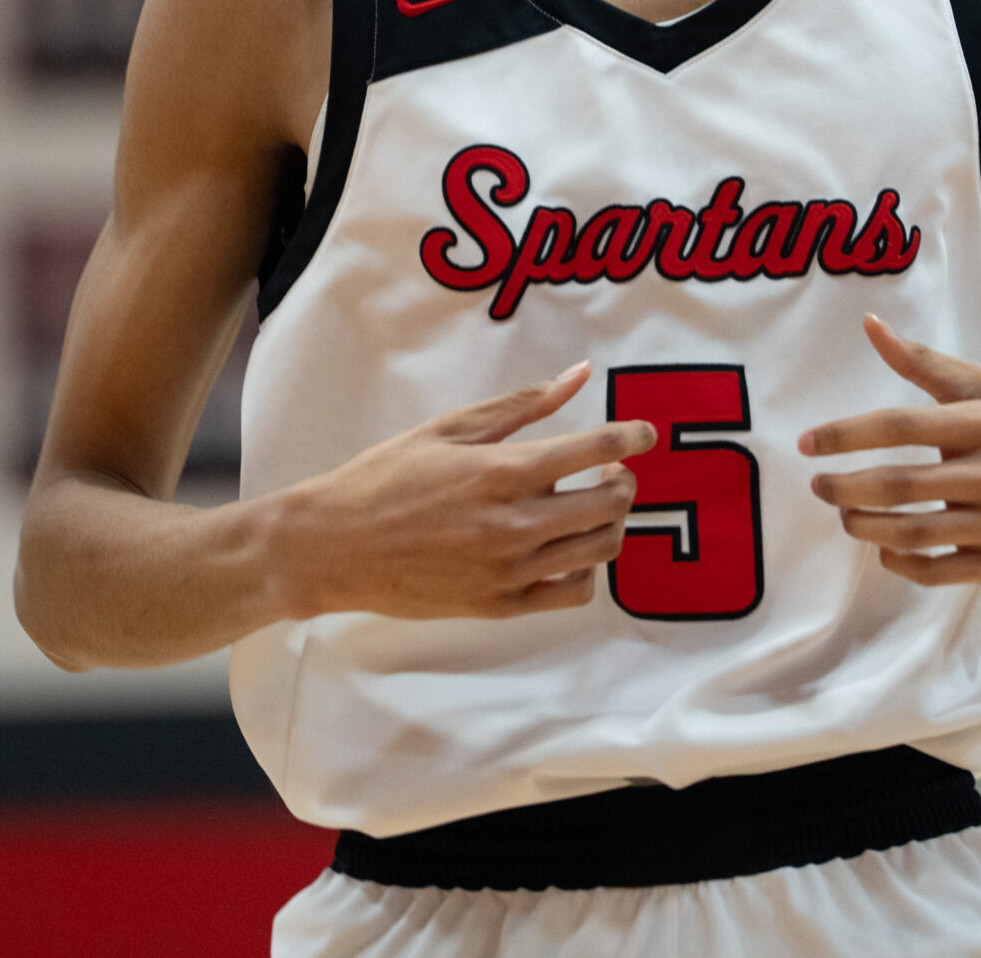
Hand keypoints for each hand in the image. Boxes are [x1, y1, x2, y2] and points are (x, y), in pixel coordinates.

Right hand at [270, 363, 654, 619]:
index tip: (646, 434)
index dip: (632, 439)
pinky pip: (571, 591)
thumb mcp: (448, 428)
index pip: (594, 451)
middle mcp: (514, 524)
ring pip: (598, 549)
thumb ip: (520, 405)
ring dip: (610, 523)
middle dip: (623, 482)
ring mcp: (510, 571)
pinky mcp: (501, 606)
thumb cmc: (385, 478)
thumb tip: (578, 375)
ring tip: (591, 506)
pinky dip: (585, 568)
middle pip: (608, 505)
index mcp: (501, 471)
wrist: (334, 548)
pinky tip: (568, 547)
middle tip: (611, 470)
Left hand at [798, 316, 980, 584]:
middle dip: (849, 487)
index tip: (807, 442)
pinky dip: (901, 562)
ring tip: (846, 516)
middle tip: (819, 486)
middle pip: (905, 484)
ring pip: (919, 532)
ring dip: (868, 527)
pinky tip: (882, 547)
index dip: (848, 434)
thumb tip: (869, 324)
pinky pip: (941, 570)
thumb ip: (922, 362)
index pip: (904, 425)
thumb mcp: (979, 391)